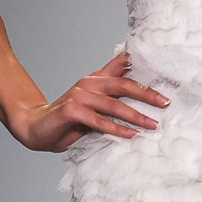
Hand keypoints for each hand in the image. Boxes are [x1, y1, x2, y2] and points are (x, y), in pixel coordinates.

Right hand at [10, 51, 170, 152]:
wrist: (36, 127)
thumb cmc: (70, 119)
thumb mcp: (94, 105)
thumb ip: (113, 99)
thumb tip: (144, 101)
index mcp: (96, 79)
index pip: (122, 67)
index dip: (142, 66)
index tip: (163, 70)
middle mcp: (89, 83)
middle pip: (123, 84)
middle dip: (146, 94)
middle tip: (165, 103)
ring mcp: (80, 96)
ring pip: (114, 104)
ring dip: (135, 115)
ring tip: (152, 124)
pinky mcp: (72, 111)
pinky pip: (99, 121)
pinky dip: (116, 129)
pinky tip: (130, 135)